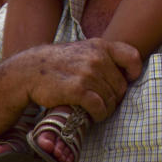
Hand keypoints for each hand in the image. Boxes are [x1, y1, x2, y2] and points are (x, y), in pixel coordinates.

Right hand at [17, 39, 141, 121]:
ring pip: (111, 99)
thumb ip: (102, 55)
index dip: (133, 72)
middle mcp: (96, 57)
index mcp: (100, 45)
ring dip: (106, 109)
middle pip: (121, 85)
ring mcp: (87, 73)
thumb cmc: (57, 63)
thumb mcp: (82, 49)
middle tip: (104, 102)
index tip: (127, 81)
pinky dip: (99, 115)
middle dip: (115, 97)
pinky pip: (100, 107)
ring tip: (97, 109)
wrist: (27, 72)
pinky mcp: (77, 90)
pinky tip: (93, 115)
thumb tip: (126, 71)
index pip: (132, 57)